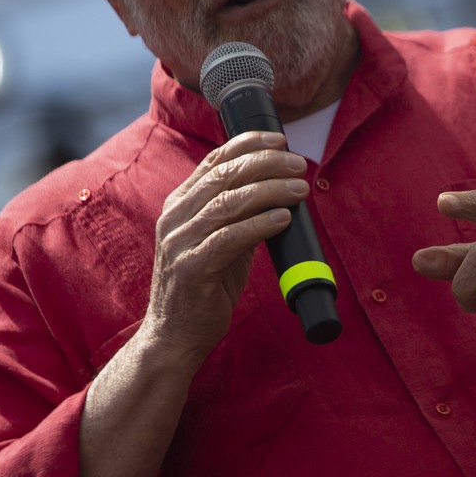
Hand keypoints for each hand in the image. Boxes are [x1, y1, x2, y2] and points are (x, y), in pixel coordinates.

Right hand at [141, 130, 310, 361]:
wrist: (175, 335)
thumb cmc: (203, 288)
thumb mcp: (221, 243)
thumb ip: (239, 217)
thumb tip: (278, 192)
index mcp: (180, 205)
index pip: (213, 161)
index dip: (247, 145)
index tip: (279, 140)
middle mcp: (175, 218)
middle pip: (224, 176)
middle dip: (266, 163)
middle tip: (298, 163)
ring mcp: (179, 242)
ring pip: (228, 202)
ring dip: (270, 190)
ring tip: (300, 188)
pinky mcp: (191, 268)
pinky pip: (229, 238)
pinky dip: (259, 224)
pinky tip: (283, 217)